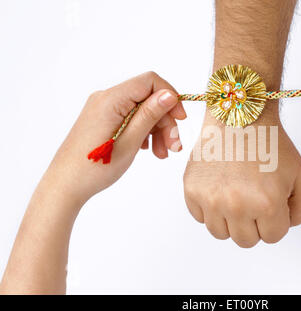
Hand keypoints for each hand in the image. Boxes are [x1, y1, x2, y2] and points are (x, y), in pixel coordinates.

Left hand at [48, 71, 185, 204]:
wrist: (66, 185)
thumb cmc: (95, 167)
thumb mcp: (130, 141)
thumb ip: (149, 115)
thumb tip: (169, 94)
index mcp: (111, 100)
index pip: (149, 82)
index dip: (170, 97)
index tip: (181, 120)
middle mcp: (105, 98)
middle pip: (147, 99)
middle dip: (164, 121)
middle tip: (174, 146)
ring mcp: (103, 109)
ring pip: (141, 110)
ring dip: (157, 130)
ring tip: (163, 154)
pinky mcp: (103, 119)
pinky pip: (130, 118)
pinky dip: (144, 132)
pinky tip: (149, 150)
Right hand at [183, 102, 300, 247]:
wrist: (240, 117)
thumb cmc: (270, 143)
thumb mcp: (300, 176)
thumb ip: (299, 209)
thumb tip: (285, 226)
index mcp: (267, 203)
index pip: (273, 237)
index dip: (276, 222)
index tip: (272, 204)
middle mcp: (236, 205)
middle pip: (246, 241)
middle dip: (255, 225)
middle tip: (255, 201)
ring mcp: (210, 198)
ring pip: (221, 233)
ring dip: (232, 221)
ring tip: (237, 196)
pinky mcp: (191, 190)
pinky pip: (201, 217)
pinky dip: (211, 209)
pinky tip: (221, 189)